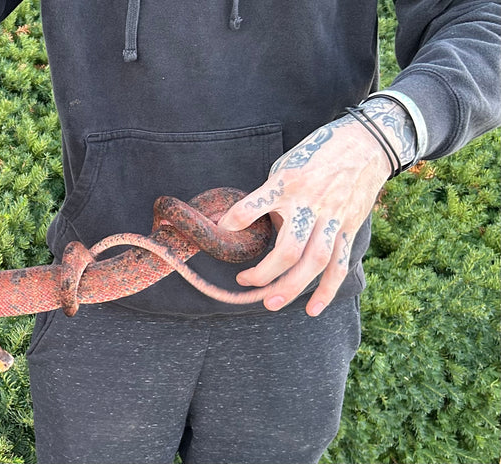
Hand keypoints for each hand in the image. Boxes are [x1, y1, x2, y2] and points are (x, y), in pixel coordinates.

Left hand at [218, 99, 414, 315]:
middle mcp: (310, 204)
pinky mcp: (349, 227)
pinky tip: (313, 308)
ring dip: (293, 287)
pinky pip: (339, 263)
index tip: (222, 230)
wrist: (366, 144)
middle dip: (266, 273)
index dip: (236, 220)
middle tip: (246, 283)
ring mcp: (333, 218)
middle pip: (288, 249)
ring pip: (314, 262)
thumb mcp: (287, 166)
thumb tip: (257, 225)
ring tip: (272, 302)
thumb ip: (273, 195)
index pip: (254, 206)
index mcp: (288, 184)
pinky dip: (328, 289)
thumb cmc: (317, 154)